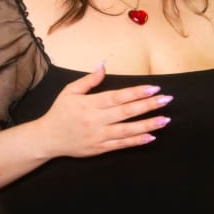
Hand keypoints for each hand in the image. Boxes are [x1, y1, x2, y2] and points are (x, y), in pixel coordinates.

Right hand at [34, 63, 173, 157]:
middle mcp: (95, 120)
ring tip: (165, 119)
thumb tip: (103, 64)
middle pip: (126, 112)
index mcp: (90, 104)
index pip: (118, 97)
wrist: (46, 139)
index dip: (137, 92)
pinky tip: (151, 137)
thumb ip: (88, 80)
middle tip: (167, 100)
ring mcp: (98, 136)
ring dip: (148, 125)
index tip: (154, 88)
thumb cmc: (60, 112)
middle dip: (148, 105)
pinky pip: (121, 145)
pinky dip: (136, 141)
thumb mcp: (69, 92)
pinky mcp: (99, 149)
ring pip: (127, 130)